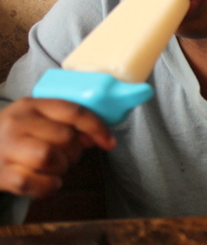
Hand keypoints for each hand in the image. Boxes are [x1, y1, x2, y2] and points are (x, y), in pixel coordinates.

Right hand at [0, 97, 114, 197]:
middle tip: (66, 157)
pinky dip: (48, 186)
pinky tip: (47, 182)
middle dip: (75, 152)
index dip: (97, 127)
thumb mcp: (36, 121)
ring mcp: (6, 148)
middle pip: (65, 138)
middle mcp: (17, 122)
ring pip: (50, 158)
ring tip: (54, 169)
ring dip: (61, 168)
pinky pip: (35, 183)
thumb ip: (65, 124)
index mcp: (31, 105)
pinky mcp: (1, 174)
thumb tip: (97, 137)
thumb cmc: (14, 136)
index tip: (109, 142)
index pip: (73, 111)